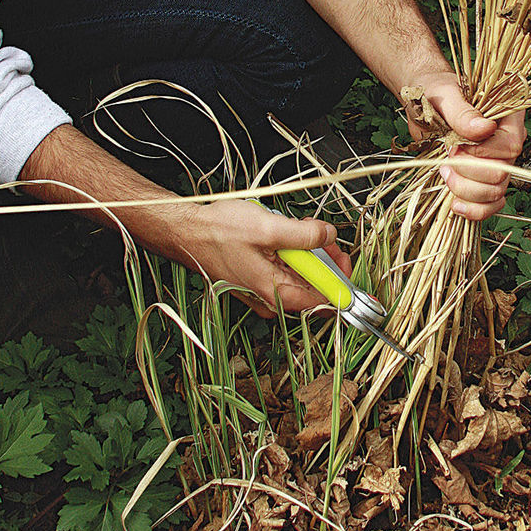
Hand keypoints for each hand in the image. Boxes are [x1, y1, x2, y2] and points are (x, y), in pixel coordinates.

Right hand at [184, 200, 351, 317]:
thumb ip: (304, 235)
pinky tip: (285, 236)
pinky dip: (292, 254)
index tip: (345, 258)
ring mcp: (264, 290)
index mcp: (276, 292)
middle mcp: (271, 298)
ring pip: (300, 277)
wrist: (185, 232)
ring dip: (308, 254)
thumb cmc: (216, 233)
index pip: (324, 301)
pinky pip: (285, 272)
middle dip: (325, 261)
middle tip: (324, 236)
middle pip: (314, 288)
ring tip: (302, 230)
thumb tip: (330, 235)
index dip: (341, 280)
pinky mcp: (258, 280)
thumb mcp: (268, 228)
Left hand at [406, 70, 526, 220]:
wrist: (423, 103)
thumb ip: (463, 112)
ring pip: (495, 193)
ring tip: (444, 173)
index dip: (482, 153)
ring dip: (466, 190)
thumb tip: (484, 128)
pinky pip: (489, 206)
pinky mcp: (482, 181)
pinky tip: (456, 204)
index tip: (455, 146)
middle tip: (447, 158)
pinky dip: (474, 210)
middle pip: (502, 174)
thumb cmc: (436, 93)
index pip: (510, 146)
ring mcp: (497, 165)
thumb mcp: (445, 96)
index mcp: (508, 119)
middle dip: (469, 173)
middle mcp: (507, 144)